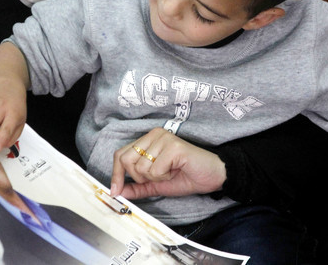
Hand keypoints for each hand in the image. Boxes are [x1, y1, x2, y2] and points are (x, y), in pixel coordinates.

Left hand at [109, 128, 226, 198]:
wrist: (212, 177)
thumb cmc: (186, 176)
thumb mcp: (156, 184)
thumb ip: (137, 186)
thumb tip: (117, 191)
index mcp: (147, 140)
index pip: (120, 154)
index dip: (116, 174)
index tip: (115, 192)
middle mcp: (154, 134)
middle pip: (127, 160)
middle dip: (139, 177)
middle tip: (158, 177)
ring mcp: (163, 138)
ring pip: (141, 167)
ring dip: (155, 177)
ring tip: (170, 172)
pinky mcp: (173, 146)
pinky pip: (155, 169)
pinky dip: (164, 176)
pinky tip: (176, 170)